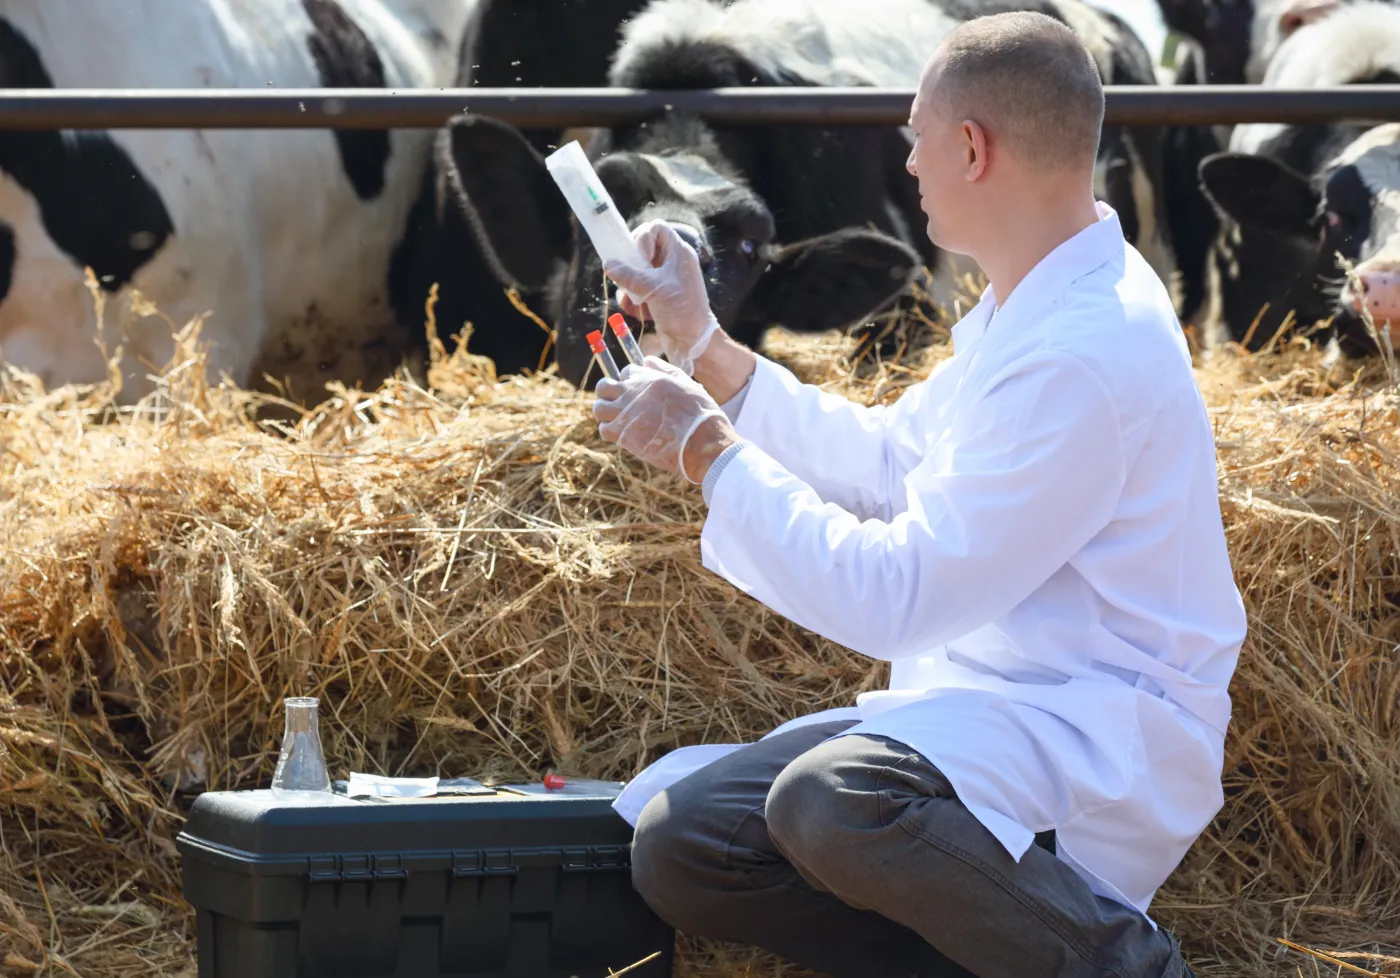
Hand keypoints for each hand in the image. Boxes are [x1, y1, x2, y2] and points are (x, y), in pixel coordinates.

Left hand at [593, 357, 736, 482]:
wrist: (699, 439)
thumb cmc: (698, 412)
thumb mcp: (685, 383)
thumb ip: (664, 370)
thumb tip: (646, 360)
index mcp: (648, 378)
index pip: (626, 372)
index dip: (629, 382)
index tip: (635, 393)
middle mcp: (632, 391)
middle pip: (604, 386)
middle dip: (608, 393)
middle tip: (618, 405)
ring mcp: (625, 411)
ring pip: (599, 408)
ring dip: (606, 414)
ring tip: (617, 421)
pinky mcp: (621, 432)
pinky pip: (604, 429)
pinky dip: (611, 432)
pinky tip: (623, 435)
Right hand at [603, 221, 719, 374]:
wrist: (693, 341)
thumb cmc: (682, 310)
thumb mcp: (654, 289)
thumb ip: (629, 275)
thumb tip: (608, 264)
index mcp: (678, 253)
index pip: (657, 229)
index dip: (644, 237)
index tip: (640, 256)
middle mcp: (671, 263)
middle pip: (642, 249)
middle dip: (630, 265)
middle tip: (626, 276)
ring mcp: (664, 280)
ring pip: (636, 271)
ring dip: (628, 285)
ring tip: (631, 299)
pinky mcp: (657, 296)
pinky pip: (637, 289)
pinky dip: (632, 300)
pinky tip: (636, 311)